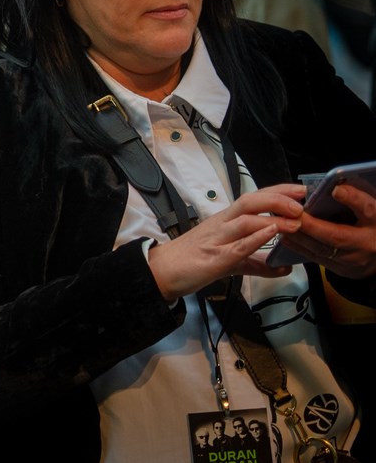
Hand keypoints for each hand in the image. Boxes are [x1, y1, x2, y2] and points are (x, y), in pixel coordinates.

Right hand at [145, 184, 304, 299]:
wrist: (160, 272)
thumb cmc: (191, 261)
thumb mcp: (231, 261)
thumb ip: (257, 263)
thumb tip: (284, 268)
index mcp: (225, 221)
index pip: (253, 199)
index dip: (278, 192)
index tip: (301, 191)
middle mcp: (221, 224)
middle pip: (250, 201)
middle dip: (278, 198)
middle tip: (302, 202)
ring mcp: (217, 240)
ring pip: (246, 221)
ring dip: (273, 218)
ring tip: (296, 221)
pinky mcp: (214, 258)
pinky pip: (237, 245)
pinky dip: (255, 238)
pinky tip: (270, 233)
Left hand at [279, 181, 375, 278]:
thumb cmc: (370, 225)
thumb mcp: (368, 209)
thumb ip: (355, 199)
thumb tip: (333, 186)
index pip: (368, 210)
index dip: (353, 199)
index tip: (336, 189)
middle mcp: (367, 243)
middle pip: (338, 236)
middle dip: (313, 225)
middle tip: (293, 213)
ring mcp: (354, 260)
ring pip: (323, 250)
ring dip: (300, 236)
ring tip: (283, 222)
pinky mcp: (341, 269)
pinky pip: (317, 258)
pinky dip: (300, 247)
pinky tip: (286, 236)